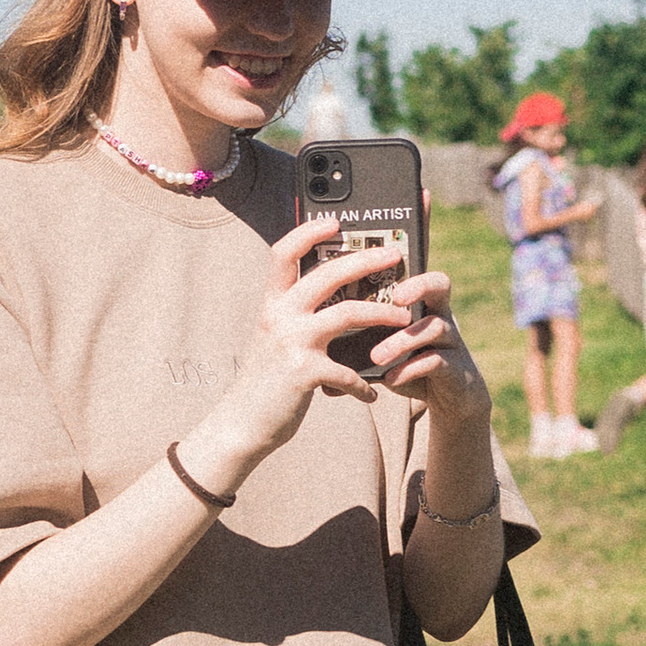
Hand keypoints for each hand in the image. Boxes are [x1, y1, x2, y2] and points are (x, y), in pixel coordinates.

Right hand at [190, 218, 408, 485]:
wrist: (240, 424)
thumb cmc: (266, 380)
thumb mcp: (274, 338)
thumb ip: (295, 315)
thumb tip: (334, 295)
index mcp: (272, 304)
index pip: (284, 253)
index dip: (308, 231)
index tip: (336, 221)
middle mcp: (279, 316)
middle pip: (328, 274)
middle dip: (366, 260)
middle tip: (395, 255)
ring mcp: (291, 342)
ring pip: (348, 313)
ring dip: (383, 313)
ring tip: (405, 317)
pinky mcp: (303, 372)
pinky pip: (347, 369)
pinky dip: (364, 383)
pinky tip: (372, 394)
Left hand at [361, 271, 490, 428]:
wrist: (450, 400)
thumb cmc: (413, 366)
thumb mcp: (387, 354)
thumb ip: (358, 353)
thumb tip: (317, 365)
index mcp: (423, 305)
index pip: (419, 271)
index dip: (405, 265)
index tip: (382, 264)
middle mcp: (442, 316)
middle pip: (440, 285)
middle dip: (418, 286)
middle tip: (396, 297)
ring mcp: (452, 341)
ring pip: (434, 327)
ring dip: (402, 340)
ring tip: (376, 356)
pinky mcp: (456, 368)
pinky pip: (436, 362)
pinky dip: (411, 369)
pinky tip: (391, 379)